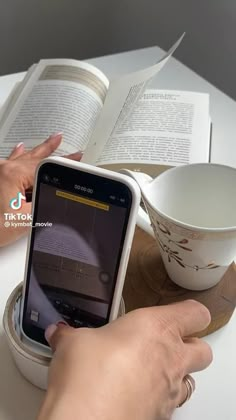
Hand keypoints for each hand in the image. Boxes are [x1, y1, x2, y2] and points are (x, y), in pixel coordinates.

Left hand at [0, 134, 81, 246]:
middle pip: (34, 158)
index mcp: (13, 174)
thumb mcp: (26, 219)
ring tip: (50, 141)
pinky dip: (18, 155)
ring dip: (37, 151)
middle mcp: (3, 169)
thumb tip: (57, 199)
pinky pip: (10, 162)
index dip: (63, 162)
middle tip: (62, 140)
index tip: (75, 157)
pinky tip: (20, 148)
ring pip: (22, 158)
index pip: (45, 166)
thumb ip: (44, 205)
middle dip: (51, 150)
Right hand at [38, 300, 212, 419]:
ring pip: (191, 378)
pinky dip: (159, 398)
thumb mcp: (73, 343)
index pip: (194, 312)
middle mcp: (171, 357)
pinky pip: (171, 403)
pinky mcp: (162, 415)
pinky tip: (135, 395)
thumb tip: (61, 333)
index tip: (177, 313)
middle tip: (167, 343)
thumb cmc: (89, 377)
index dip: (189, 312)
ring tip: (150, 371)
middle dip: (190, 345)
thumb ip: (70, 335)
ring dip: (176, 373)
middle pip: (202, 349)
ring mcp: (169, 390)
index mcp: (156, 327)